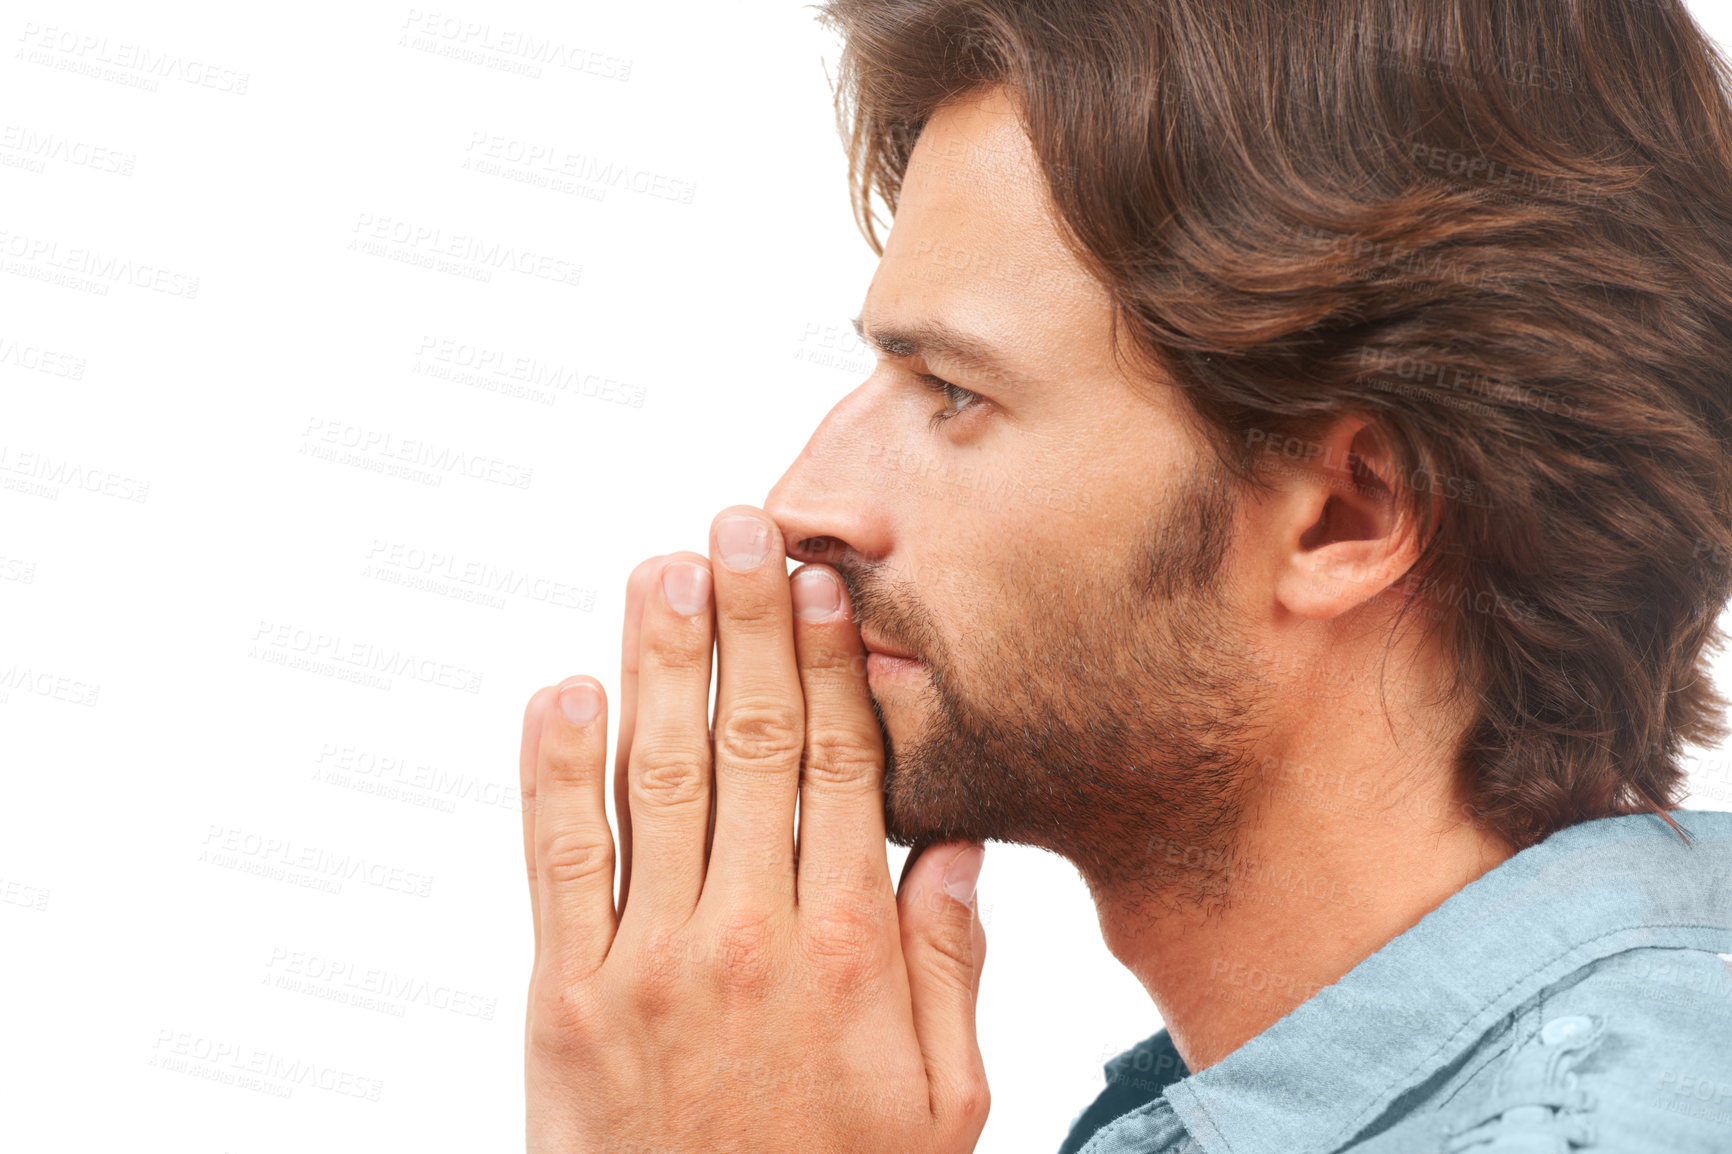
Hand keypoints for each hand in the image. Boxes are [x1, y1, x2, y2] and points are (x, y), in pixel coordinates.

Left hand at [518, 505, 989, 1152]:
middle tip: (739, 526)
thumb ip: (950, 965)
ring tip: (663, 569)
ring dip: (658, 661)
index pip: (843, 766)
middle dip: (745, 623)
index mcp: (851, 947)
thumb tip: (952, 843)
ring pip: (656, 775)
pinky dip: (554, 769)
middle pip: (752, 742)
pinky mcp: (566, 997)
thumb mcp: (941, 1100)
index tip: (820, 585)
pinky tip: (563, 689)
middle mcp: (750, 932)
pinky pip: (558, 860)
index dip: (831, 664)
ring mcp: (649, 959)